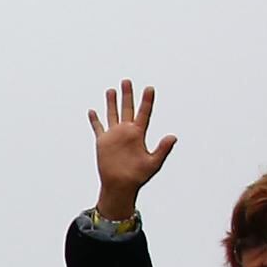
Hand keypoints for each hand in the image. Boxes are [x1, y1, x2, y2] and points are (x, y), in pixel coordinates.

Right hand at [91, 79, 175, 219]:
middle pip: (127, 109)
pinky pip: (98, 128)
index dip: (147, 101)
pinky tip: (93, 111)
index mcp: (139, 134)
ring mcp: (114, 136)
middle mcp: (126, 131)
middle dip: (127, 95)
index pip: (143, 113)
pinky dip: (95, 120)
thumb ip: (163, 149)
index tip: (149, 88)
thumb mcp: (154, 163)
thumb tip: (173, 137)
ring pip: (112, 114)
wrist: (121, 185)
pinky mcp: (103, 142)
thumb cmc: (138, 176)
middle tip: (127, 81)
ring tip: (112, 90)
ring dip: (112, 102)